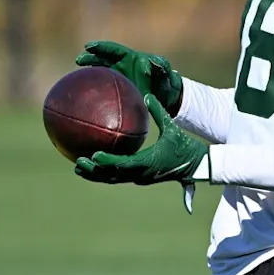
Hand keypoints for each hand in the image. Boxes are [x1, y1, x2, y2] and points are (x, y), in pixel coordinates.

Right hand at [75, 41, 183, 114]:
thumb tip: (150, 61)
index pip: (113, 50)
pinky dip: (95, 88)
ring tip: (77, 77)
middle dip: (90, 57)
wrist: (166, 97)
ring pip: (100, 72)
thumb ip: (160, 65)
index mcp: (131, 58)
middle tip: (79, 59)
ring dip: (89, 72)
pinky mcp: (118, 90)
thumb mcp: (165, 72)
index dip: (101, 47)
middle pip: (102, 59)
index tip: (89, 46)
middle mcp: (122, 66)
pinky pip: (104, 87)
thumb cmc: (166, 81)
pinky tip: (85, 93)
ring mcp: (118, 78)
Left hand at [75, 94, 207, 185]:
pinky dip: (105, 172)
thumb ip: (158, 112)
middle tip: (78, 163)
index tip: (94, 155)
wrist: (195, 165)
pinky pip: (119, 176)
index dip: (108, 161)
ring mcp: (139, 177)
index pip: (123, 164)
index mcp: (147, 162)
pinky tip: (94, 165)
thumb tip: (146, 95)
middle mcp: (140, 174)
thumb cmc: (184, 146)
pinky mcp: (140, 177)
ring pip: (112, 179)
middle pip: (112, 176)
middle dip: (94, 171)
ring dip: (95, 174)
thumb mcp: (172, 127)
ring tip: (78, 168)